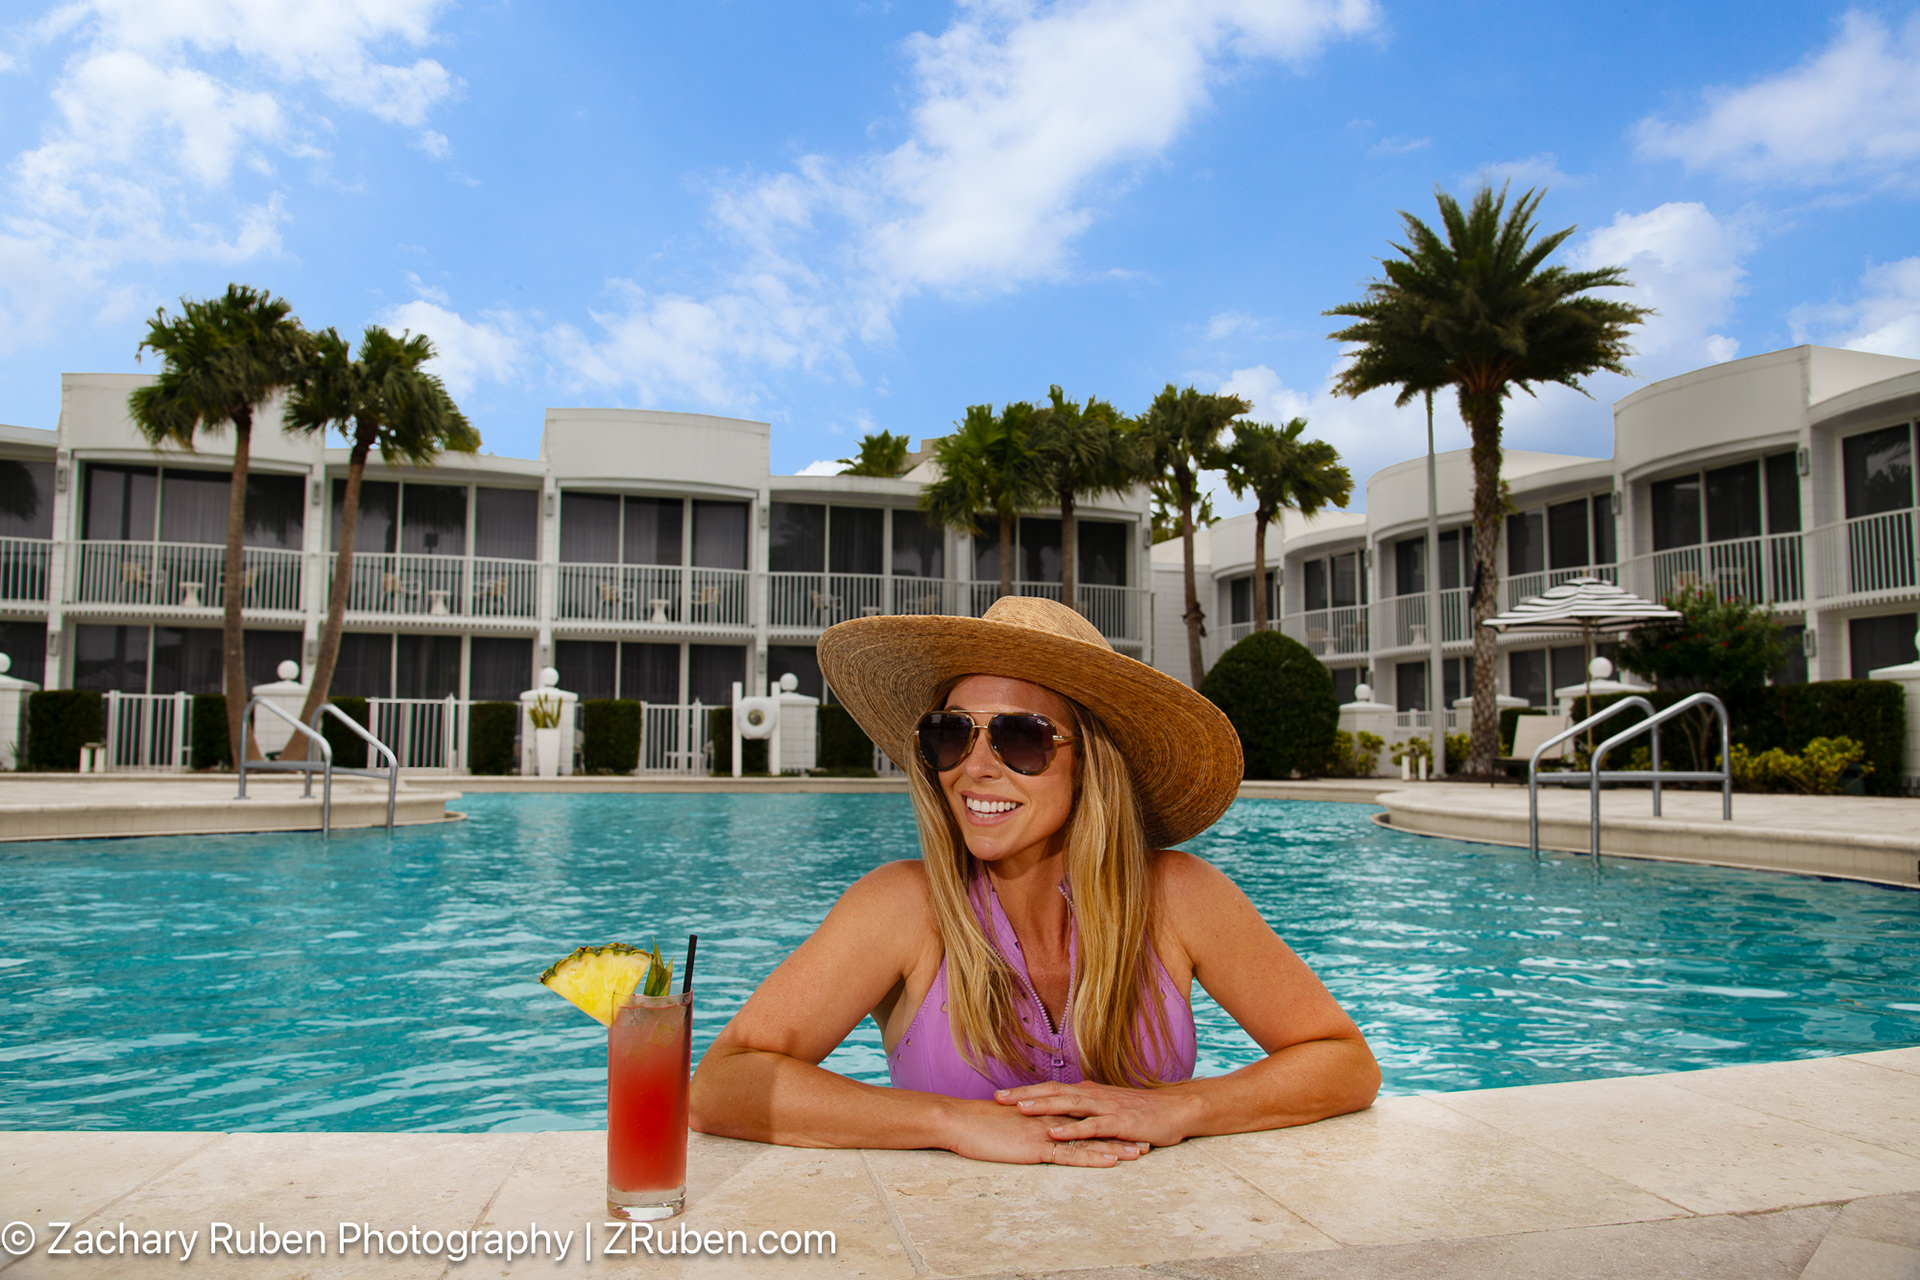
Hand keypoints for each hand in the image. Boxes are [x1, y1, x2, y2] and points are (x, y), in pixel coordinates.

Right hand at [942, 1099, 1149, 1166]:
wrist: (960, 1120)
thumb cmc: (979, 1123)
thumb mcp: (1009, 1123)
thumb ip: (1027, 1124)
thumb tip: (1037, 1129)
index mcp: (1046, 1113)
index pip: (1083, 1117)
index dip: (1106, 1122)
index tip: (1128, 1126)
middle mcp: (1052, 1119)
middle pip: (1094, 1127)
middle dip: (1121, 1134)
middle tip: (1147, 1138)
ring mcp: (1047, 1133)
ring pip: (1089, 1141)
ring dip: (1116, 1147)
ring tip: (1141, 1152)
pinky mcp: (1038, 1148)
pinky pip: (1071, 1155)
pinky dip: (1093, 1158)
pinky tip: (1111, 1161)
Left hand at [995, 1081, 1196, 1147]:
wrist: (1175, 1110)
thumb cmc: (1141, 1111)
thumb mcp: (1108, 1106)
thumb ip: (1086, 1108)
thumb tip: (1064, 1110)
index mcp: (1088, 1092)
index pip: (1051, 1088)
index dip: (1026, 1091)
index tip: (1000, 1094)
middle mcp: (1093, 1096)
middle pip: (1053, 1092)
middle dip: (1024, 1094)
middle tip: (997, 1097)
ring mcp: (1105, 1108)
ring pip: (1069, 1105)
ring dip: (1043, 1106)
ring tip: (1020, 1108)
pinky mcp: (1118, 1123)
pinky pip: (1091, 1126)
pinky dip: (1072, 1129)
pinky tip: (1055, 1132)